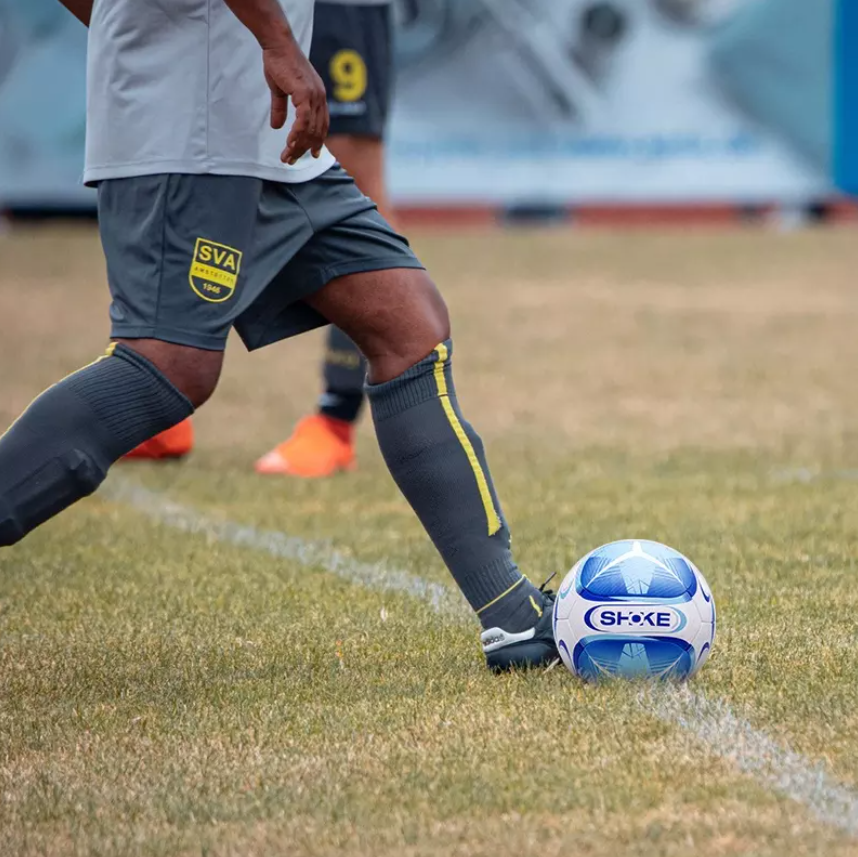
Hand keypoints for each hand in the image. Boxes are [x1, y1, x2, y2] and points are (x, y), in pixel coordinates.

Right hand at [263, 39, 328, 164]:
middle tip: (290, 160)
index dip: (317, 141)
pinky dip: (297, 134)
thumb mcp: (280, 91)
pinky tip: (290, 144)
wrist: (277, 44)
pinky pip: (303, 121)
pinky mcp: (305, 93)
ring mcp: (314, 96)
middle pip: (316, 131)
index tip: (312, 154)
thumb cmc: (279, 63)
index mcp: (318, 97)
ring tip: (286, 156)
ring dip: (298, 146)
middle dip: (303, 149)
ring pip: (310, 129)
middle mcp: (320, 98)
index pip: (321, 125)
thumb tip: (276, 126)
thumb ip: (280, 109)